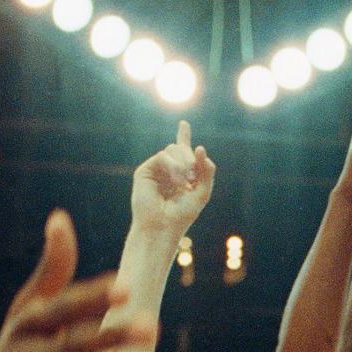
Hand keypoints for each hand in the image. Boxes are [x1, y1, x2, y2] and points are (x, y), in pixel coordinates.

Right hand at [129, 122, 215, 236]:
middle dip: (191, 159)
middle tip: (193, 177)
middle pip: (180, 148)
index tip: (183, 124)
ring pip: (172, 149)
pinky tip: (177, 182)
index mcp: (180, 175)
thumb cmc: (182, 215)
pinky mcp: (145, 171)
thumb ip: (207, 172)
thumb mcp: (202, 193)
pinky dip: (174, 166)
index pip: (181, 151)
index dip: (183, 136)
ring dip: (183, 163)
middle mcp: (166, 170)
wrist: (163, 227)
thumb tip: (201, 148)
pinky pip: (163, 155)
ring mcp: (155, 170)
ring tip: (185, 183)